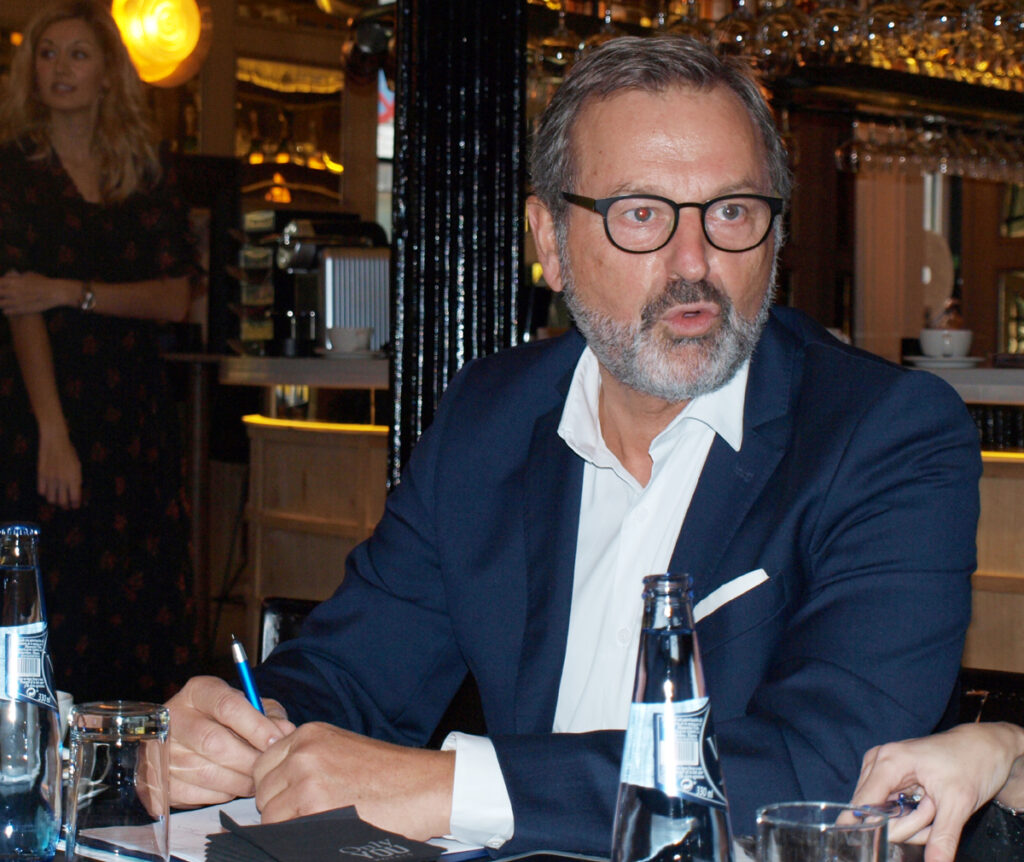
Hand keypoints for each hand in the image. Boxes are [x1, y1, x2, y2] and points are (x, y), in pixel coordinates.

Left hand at [0, 271, 75, 314]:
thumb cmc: (44, 282)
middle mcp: (12, 291)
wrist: (55, 293)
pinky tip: (10, 309)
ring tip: (6, 302)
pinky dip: (6, 310)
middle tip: (3, 295)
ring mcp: (16, 302)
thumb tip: (10, 277)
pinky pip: (6, 312)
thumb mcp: (29, 275)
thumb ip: (17, 277)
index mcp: (12, 281)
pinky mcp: (21, 310)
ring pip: (0, 304)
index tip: (1, 286)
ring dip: (2, 303)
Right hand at [37, 429, 80, 508]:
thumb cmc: (69, 453)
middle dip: (65, 506)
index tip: (75, 506)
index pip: (75, 498)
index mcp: (74, 478)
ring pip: (50, 499)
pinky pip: (41, 491)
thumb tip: (76, 492)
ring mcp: (50, 478)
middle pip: (62, 502)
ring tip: (57, 500)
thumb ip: (77, 480)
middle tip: (66, 506)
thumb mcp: (78, 466)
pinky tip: (48, 490)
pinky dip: (45, 493)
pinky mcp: (40, 475)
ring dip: (54, 501)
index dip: (75, 504)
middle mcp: (62, 480)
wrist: (55, 441)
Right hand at [167, 675, 294, 807]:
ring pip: (205, 772)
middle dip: (247, 759)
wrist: (191, 737)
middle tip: (267, 768)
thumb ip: (270, 715)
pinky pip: (195, 793)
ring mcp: (162, 749)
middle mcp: (174, 716)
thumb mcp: (252, 707)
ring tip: (255, 780)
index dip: (255, 725)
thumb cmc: (230, 719)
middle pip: (213, 742)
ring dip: (238, 781)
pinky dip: (221, 794)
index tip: (276, 741)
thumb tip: (284, 732)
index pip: (227, 706)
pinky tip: (233, 786)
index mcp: (199, 691)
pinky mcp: (158, 779)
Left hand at [253, 723, 454, 839]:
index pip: (263, 765)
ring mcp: (306, 781)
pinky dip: (297, 838)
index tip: (290, 797)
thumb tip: (277, 786)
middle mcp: (303, 754)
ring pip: (269, 816)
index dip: (275, 787)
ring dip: (288, 825)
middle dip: (278, 806)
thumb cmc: (392, 774)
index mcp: (310, 735)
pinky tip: (324, 833)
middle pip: (262, 791)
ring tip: (321, 823)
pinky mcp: (313, 810)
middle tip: (308, 813)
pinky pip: (283, 834)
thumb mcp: (343, 749)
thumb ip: (308, 759)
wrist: (424, 786)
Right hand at [850, 722, 1023, 861]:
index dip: (873, 827)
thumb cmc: (971, 764)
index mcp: (889, 761)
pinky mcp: (887, 775)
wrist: (983, 748)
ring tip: (935, 804)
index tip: (892, 839)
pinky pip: (889, 808)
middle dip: (907, 823)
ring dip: (911, 821)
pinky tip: (927, 805)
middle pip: (874, 814)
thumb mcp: (959, 804)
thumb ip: (942, 837)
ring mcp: (881, 768)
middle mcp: (877, 762)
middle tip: (934, 810)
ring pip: (882, 814)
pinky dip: (910, 815)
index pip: (862, 805)